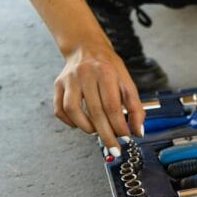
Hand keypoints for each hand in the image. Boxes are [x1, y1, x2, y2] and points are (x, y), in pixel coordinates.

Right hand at [53, 42, 144, 156]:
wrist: (86, 47)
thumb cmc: (110, 68)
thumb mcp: (127, 83)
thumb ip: (136, 107)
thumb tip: (138, 132)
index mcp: (106, 72)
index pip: (112, 106)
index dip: (119, 126)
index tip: (126, 138)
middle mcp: (85, 74)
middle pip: (95, 111)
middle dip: (106, 135)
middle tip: (114, 148)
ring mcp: (69, 79)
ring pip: (73, 110)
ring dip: (87, 127)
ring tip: (97, 132)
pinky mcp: (58, 84)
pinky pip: (59, 109)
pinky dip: (70, 122)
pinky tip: (81, 125)